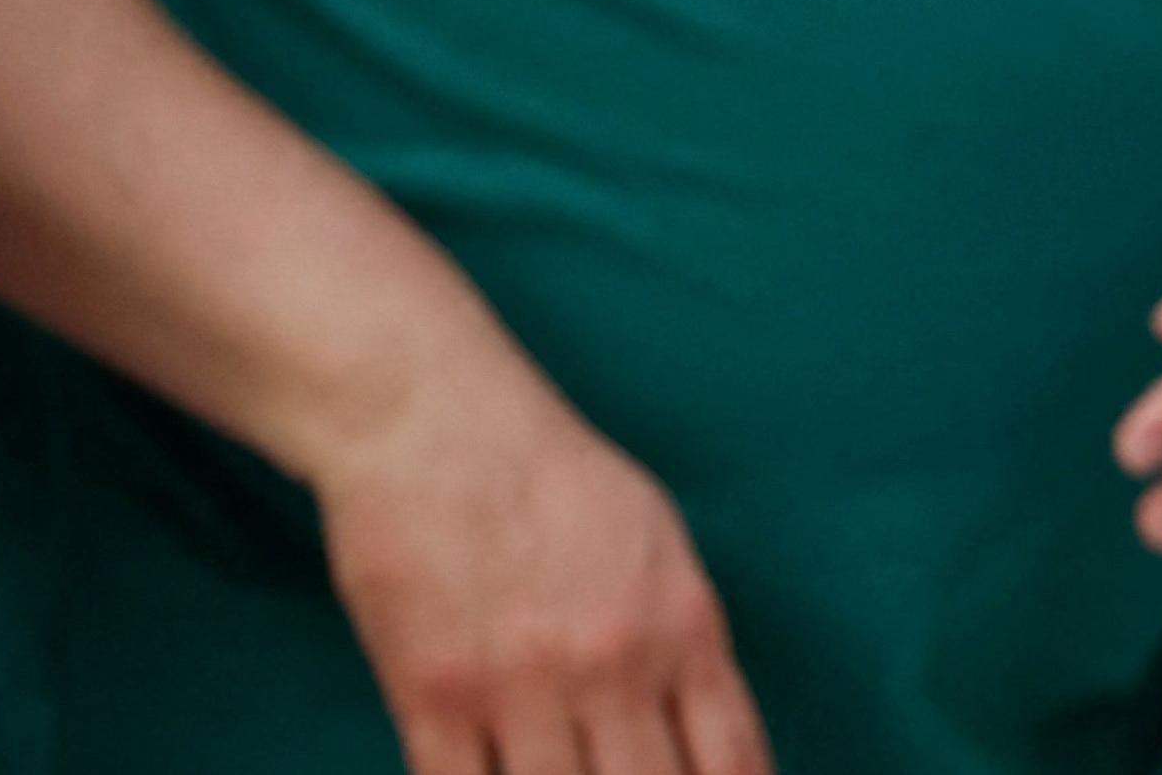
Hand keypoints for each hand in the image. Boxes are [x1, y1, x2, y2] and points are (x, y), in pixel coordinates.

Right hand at [310, 357, 767, 774]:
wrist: (434, 422)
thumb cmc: (551, 478)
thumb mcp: (657, 544)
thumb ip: (685, 641)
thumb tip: (704, 730)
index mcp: (681, 625)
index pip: (729, 763)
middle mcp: (612, 662)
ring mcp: (520, 684)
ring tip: (559, 774)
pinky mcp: (432, 695)